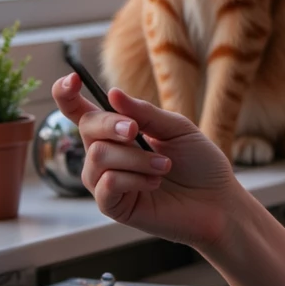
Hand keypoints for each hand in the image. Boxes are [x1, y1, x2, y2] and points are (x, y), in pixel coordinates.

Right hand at [51, 74, 242, 250]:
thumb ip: (145, 113)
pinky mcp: (112, 205)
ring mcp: (106, 181)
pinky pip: (106, 184)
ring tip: (163, 167)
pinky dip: (134, 178)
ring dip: (135, 158)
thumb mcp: (177, 128)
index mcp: (118, 131)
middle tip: (136, 131)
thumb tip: (113, 94)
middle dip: (111, 124)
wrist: (217, 201)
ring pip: (98, 156)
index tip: (73, 79)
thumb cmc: (199, 163)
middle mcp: (106, 154)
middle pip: (87, 127)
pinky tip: (154, 183)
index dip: (67, 95)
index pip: (80, 111)